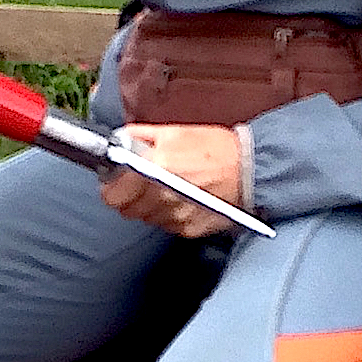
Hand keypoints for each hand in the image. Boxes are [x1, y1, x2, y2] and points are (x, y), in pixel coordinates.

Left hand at [100, 124, 242, 239]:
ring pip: (144, 218)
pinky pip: (165, 225)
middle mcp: (163, 196)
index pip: (113, 193)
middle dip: (128, 195)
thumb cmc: (216, 148)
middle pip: (126, 209)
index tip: (115, 179)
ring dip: (148, 205)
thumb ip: (140, 136)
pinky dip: (167, 214)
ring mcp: (176, 216)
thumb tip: (118, 140)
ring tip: (164, 189)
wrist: (250, 170)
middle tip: (138, 183)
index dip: (111, 186)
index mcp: (156, 168)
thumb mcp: (175, 131)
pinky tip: (180, 199)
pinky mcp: (188, 230)